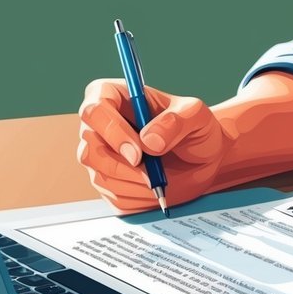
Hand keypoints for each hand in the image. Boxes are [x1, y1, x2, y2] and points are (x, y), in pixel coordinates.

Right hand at [76, 79, 230, 213]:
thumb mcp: (196, 116)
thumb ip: (175, 122)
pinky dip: (139, 197)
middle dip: (123, 166)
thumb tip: (148, 140)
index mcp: (114, 97)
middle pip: (90, 149)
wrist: (202, 159)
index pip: (94, 110)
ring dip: (136, 182)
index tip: (138, 152)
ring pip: (101, 176)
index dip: (111, 132)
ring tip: (162, 175)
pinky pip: (113, 197)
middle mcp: (100, 126)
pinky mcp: (108, 182)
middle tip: (153, 174)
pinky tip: (156, 185)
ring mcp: (100, 156)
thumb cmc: (195, 129)